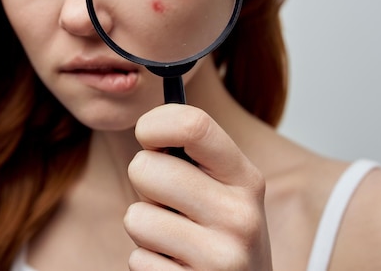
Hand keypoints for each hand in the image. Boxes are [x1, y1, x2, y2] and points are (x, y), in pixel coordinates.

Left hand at [124, 104, 271, 269]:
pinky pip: (137, 259)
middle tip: (167, 202)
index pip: (192, 125)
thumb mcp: (222, 189)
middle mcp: (240, 216)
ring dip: (144, 230)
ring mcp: (221, 258)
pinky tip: (176, 265)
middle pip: (145, 168)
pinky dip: (148, 262)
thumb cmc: (219, 233)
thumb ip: (192, 156)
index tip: (147, 135)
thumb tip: (148, 124)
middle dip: (143, 184)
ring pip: (135, 217)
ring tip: (174, 239)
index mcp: (245, 179)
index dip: (154, 124)